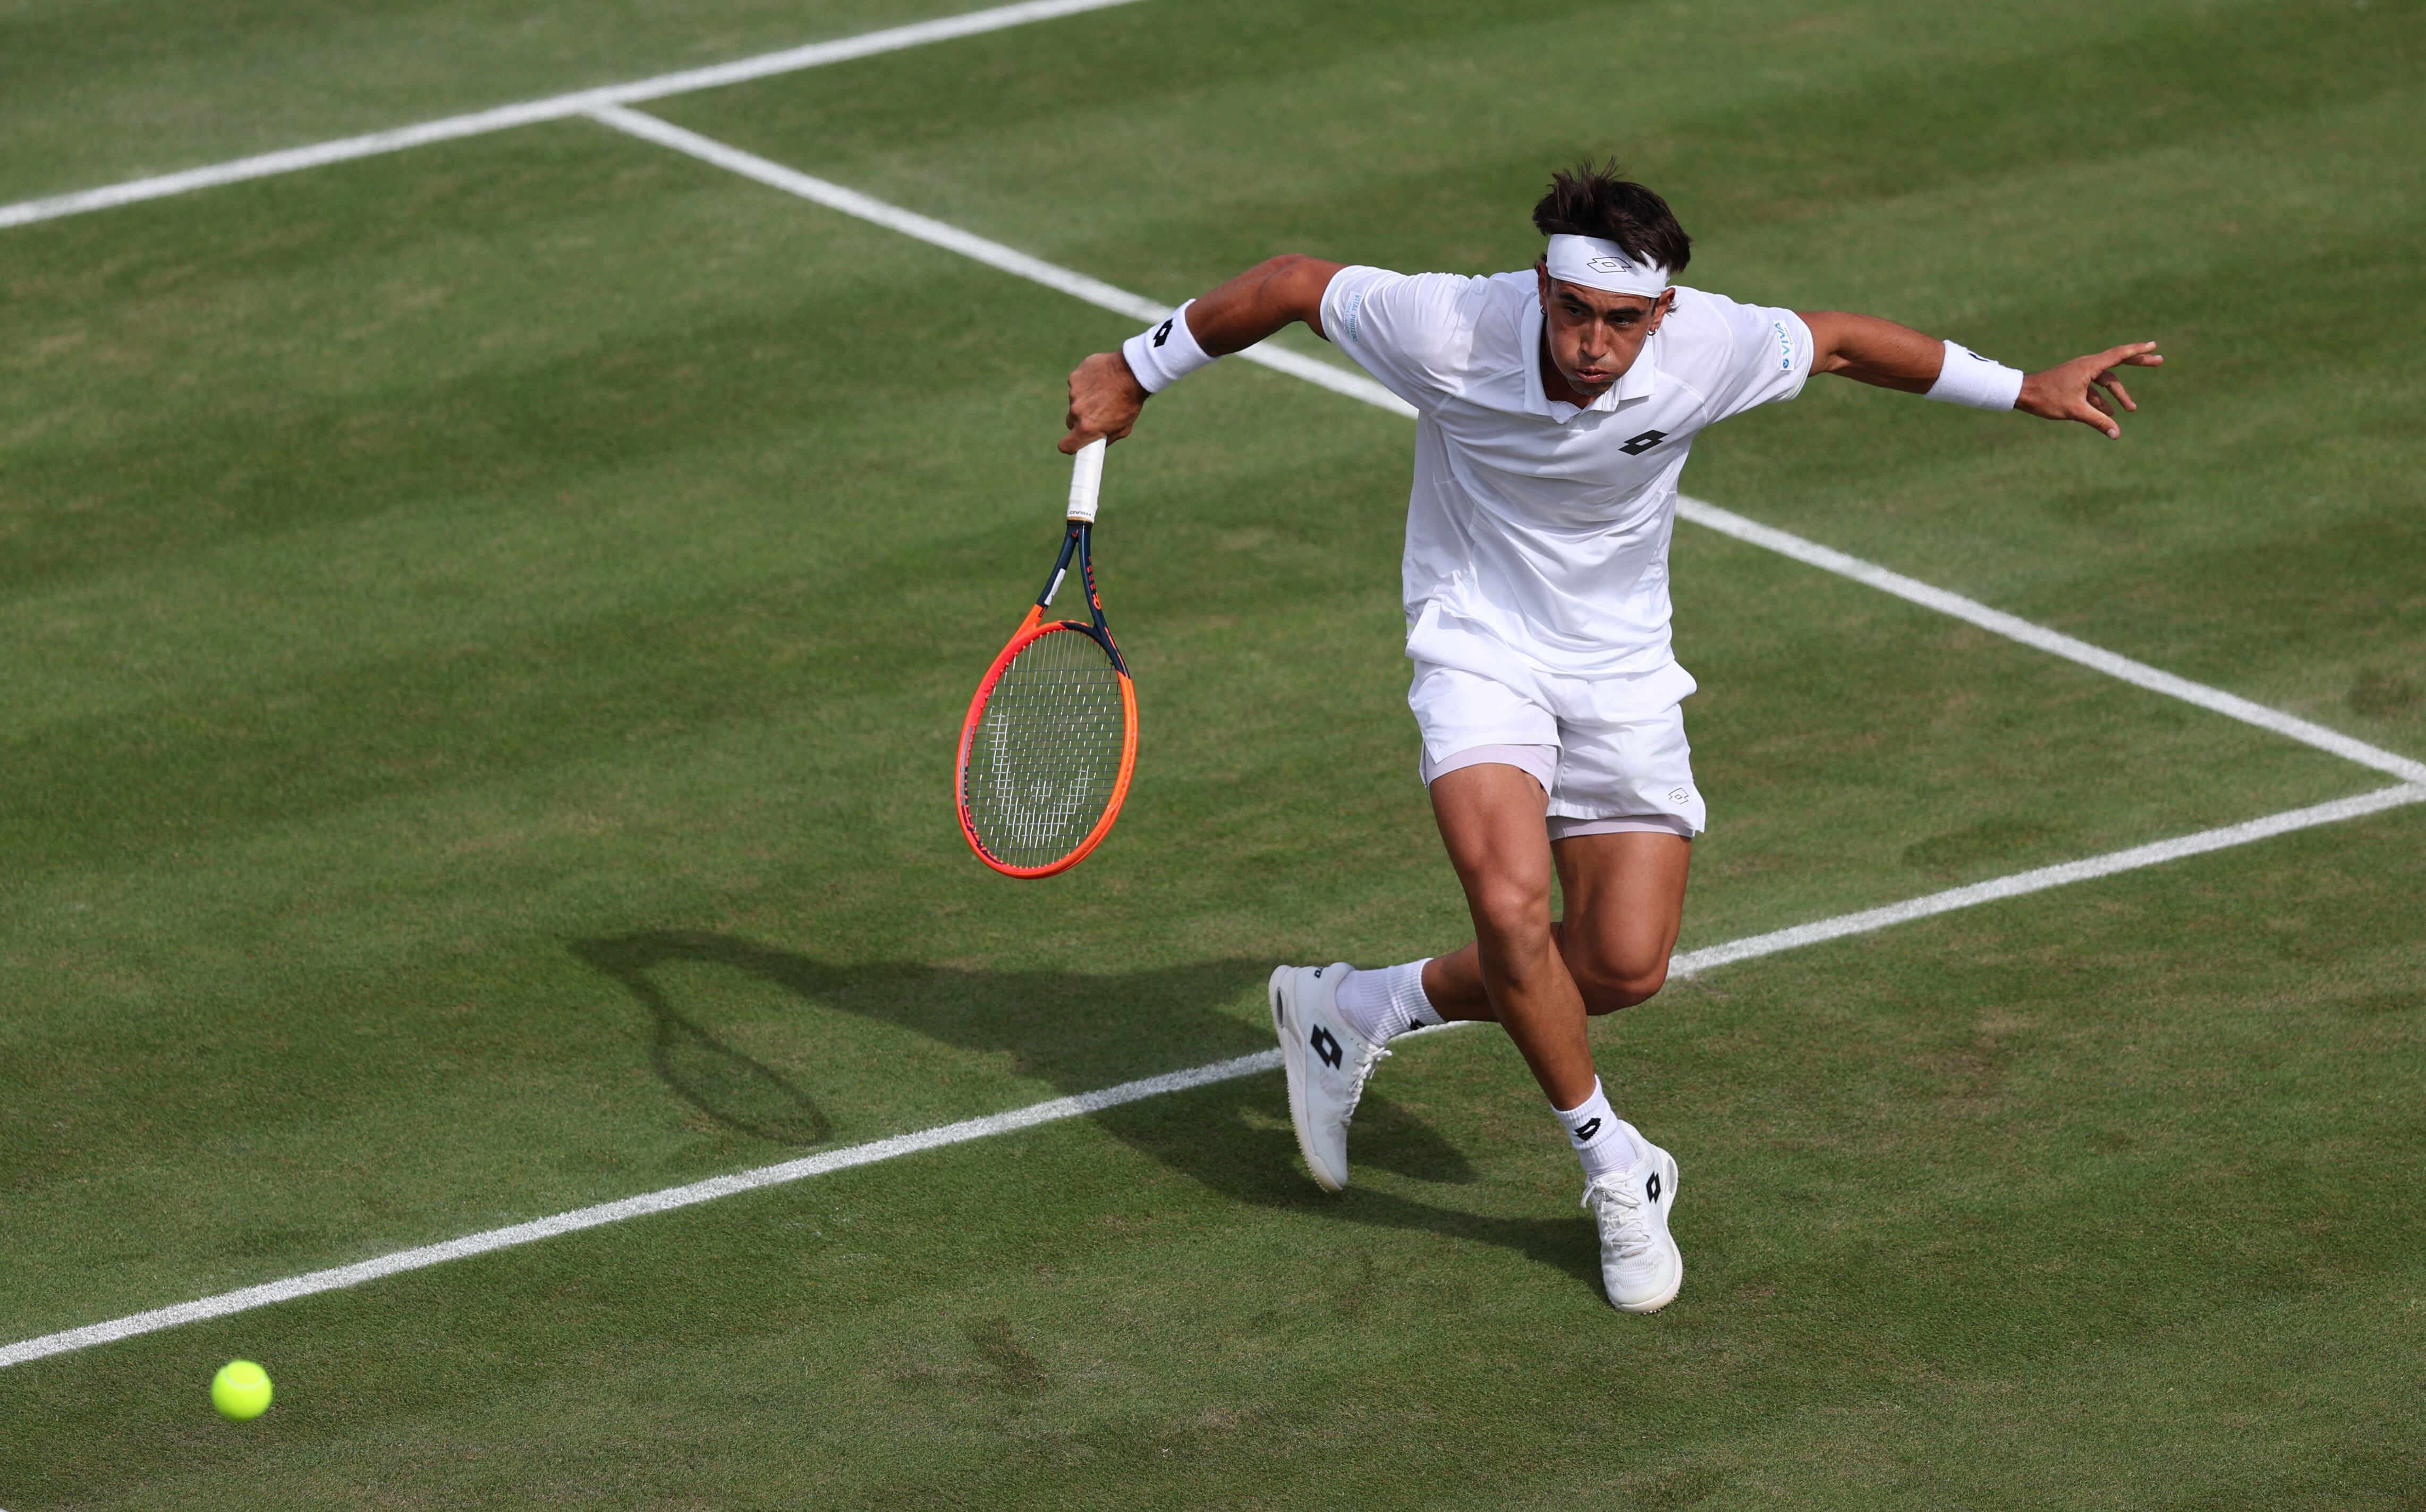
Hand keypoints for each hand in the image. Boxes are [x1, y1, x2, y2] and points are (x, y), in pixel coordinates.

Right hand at [1061, 351, 1148, 452]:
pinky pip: (1076, 384)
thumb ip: (1107, 438)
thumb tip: (1098, 443)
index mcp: (1087, 427)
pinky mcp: (1074, 377)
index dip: (1069, 445)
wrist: (1133, 372)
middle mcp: (1077, 411)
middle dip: (1081, 419)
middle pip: (1071, 421)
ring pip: (1075, 401)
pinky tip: (1100, 379)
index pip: (1066, 445)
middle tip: (1097, 411)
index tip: (1074, 441)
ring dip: (1085, 398)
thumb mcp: (1124, 427)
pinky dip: (1085, 383)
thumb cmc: (1131, 402)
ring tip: (1104, 391)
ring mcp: (1074, 393)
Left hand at [2017, 341, 2161, 438]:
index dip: (2138, 350)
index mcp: (2089, 367)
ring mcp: (2080, 373)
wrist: (2022, 394)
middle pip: (2117, 362)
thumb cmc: (2046, 398)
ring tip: (2130, 409)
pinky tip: (2108, 414)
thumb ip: (2098, 421)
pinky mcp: (2073, 381)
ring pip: (2105, 381)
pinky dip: (2101, 399)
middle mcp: (2086, 365)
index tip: (2154, 345)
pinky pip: (2093, 389)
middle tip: (2159, 360)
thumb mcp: (2075, 411)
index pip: (2119, 354)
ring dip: (2117, 395)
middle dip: (2138, 363)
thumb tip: (2117, 434)